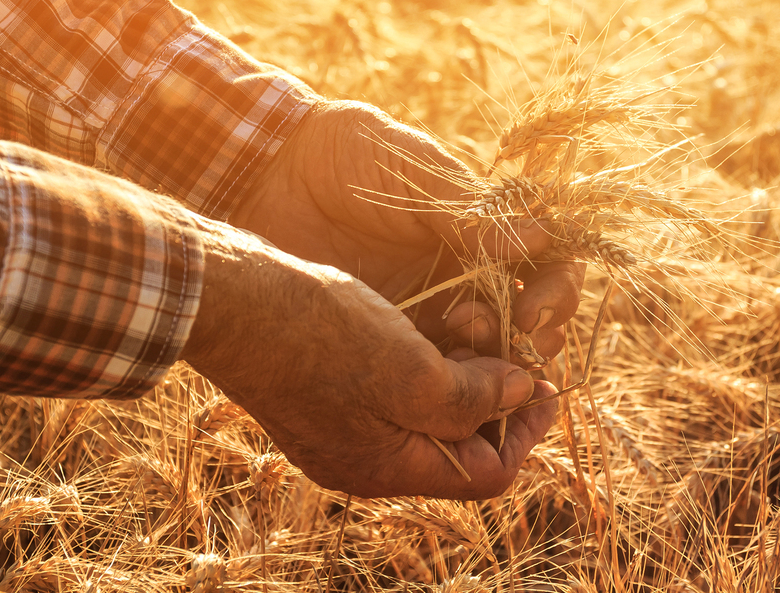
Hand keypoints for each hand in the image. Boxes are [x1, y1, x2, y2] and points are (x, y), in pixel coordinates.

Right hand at [179, 222, 557, 498]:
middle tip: (511, 340)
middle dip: (494, 392)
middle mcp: (367, 460)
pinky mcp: (328, 398)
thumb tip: (522, 392)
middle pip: (459, 444)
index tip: (547, 381)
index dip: (527, 429)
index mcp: (389, 469)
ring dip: (460, 368)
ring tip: (471, 318)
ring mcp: (343, 431)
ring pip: (427, 411)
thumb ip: (474, 396)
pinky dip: (423, 359)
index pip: (487, 473)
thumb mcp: (412, 371)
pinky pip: (393, 391)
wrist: (231, 305)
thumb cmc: (320, 337)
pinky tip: (430, 319)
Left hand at [231, 100, 584, 362]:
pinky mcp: (387, 337)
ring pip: (485, 352)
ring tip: (475, 355)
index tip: (534, 310)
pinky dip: (448, 383)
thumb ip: (472, 212)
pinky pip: (431, 370)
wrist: (268, 172)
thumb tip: (541, 237)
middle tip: (520, 342)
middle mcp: (463, 275)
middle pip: (525, 318)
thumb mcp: (414, 173)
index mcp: (481, 230)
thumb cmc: (347, 156)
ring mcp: (427, 309)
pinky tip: (443, 381)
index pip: (544, 264)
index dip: (555, 290)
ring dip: (497, 363)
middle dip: (536, 336)